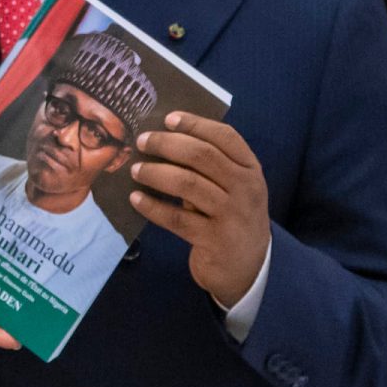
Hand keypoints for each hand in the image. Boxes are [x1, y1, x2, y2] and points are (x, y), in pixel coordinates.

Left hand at [129, 112, 269, 308]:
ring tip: (136, 170)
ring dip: (156, 173)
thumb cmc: (231, 217)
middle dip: (167, 144)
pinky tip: (136, 198)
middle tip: (142, 141)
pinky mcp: (214, 240)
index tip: (168, 119)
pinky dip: (152, 206)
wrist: (248, 267)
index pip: (225, 136)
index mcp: (251, 169)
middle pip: (202, 156)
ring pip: (187, 184)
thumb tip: (164, 136)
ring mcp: (232, 215)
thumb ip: (211, 165)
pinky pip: (176, 218)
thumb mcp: (232, 187)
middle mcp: (246, 189)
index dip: (195, 124)